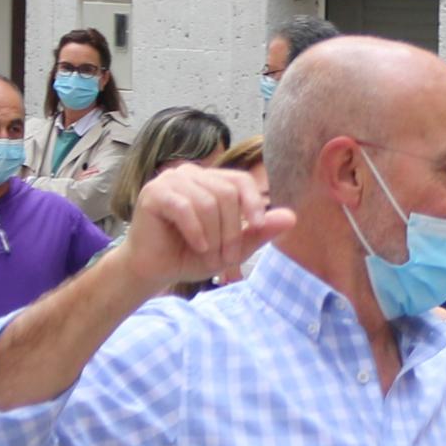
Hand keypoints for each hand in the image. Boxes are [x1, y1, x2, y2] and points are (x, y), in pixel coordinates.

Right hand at [123, 159, 287, 292]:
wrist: (154, 270)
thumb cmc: (190, 255)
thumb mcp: (231, 247)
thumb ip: (259, 232)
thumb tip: (292, 217)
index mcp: (210, 181)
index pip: (240, 180)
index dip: (253, 201)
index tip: (258, 225)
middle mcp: (191, 174)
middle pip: (226, 193)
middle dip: (231, 230)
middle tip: (226, 258)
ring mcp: (170, 180)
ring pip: (207, 202)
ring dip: (213, 236)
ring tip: (207, 254)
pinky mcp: (154, 193)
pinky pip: (184, 207)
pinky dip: (196, 231)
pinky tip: (196, 246)